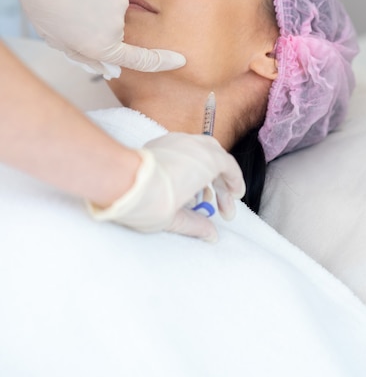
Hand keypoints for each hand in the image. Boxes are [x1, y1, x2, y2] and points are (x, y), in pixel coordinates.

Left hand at [0, 0, 184, 78]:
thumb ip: (86, 56)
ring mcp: (121, 2)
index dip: (162, 61)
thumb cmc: (45, 4)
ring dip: (101, 3)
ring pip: (117, 7)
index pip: (141, 59)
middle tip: (76, 11)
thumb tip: (109, 68)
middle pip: (120, 30)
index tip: (178, 59)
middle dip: (103, 24)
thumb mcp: (59, 40)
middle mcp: (116, 27)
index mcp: (101, 46)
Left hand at [88, 133, 245, 241]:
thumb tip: (211, 235)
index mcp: (205, 160)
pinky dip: (189, 168)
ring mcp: (175, 141)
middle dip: (220, 183)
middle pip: (215, 158)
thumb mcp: (176, 218)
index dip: (235, 183)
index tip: (237, 196)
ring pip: (198, 153)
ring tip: (200, 201)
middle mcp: (193, 145)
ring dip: (204, 175)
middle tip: (221, 206)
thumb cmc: (149, 199)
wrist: (118, 181)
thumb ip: (198, 225)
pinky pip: (183, 152)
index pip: (229, 167)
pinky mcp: (158, 143)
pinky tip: (181, 188)